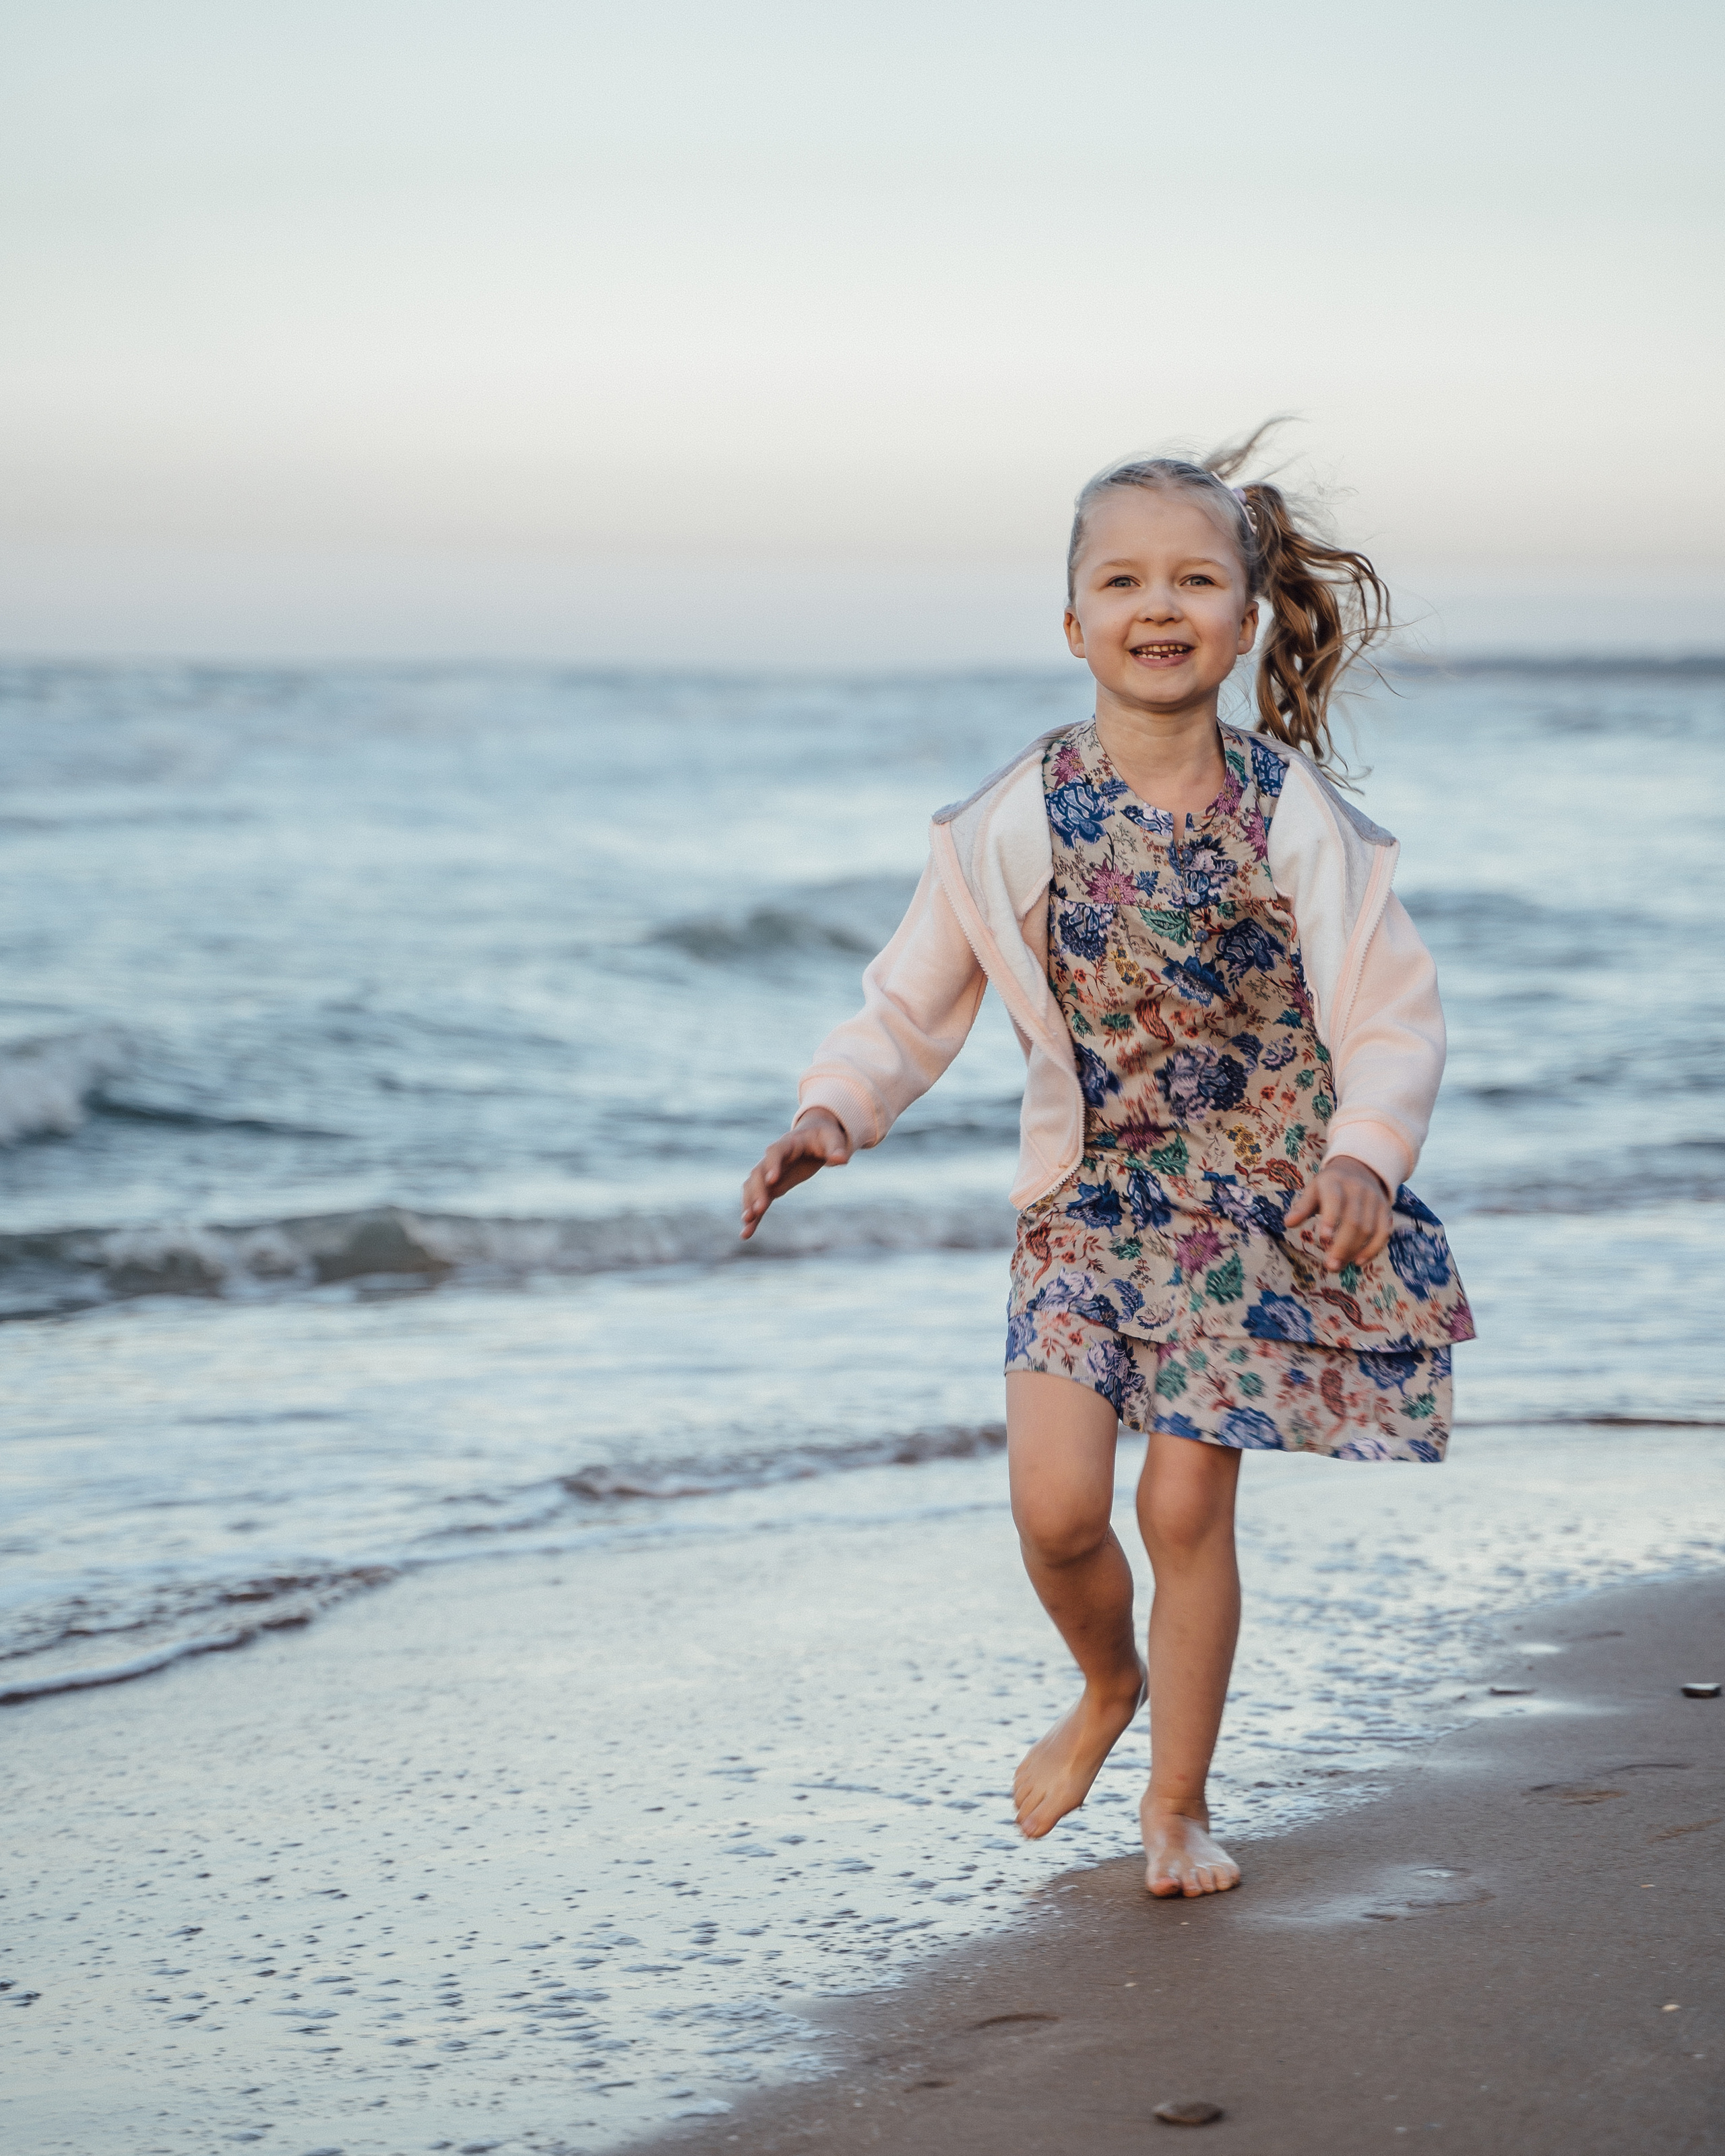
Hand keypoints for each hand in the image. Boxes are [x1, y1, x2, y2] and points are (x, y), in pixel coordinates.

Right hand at [740, 1109, 852, 1239]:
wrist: (814, 1137)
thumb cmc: (824, 1137)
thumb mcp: (832, 1139)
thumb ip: (836, 1149)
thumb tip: (842, 1159)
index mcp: (787, 1144)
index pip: (775, 1152)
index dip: (772, 1165)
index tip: (772, 1180)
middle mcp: (773, 1158)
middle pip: (759, 1173)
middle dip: (758, 1191)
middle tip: (760, 1209)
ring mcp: (769, 1173)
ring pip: (753, 1188)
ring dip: (749, 1203)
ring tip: (747, 1221)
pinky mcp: (771, 1187)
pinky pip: (759, 1201)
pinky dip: (753, 1216)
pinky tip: (747, 1233)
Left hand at [1285, 1155, 1392, 1272]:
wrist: (1359, 1169)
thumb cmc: (1329, 1186)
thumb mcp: (1313, 1190)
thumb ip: (1302, 1207)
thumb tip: (1288, 1223)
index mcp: (1334, 1182)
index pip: (1334, 1200)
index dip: (1330, 1219)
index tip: (1323, 1238)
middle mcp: (1357, 1189)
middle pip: (1353, 1221)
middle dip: (1342, 1246)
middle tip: (1330, 1266)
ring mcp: (1374, 1199)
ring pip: (1368, 1229)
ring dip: (1354, 1251)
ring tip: (1338, 1265)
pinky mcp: (1386, 1210)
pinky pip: (1383, 1232)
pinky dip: (1373, 1249)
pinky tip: (1358, 1261)